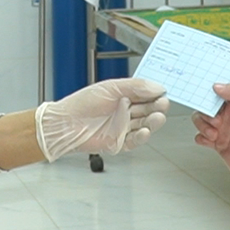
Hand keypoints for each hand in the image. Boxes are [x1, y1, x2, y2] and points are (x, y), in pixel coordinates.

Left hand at [35, 78, 169, 159]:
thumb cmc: (82, 104)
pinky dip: (142, 137)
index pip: (146, 95)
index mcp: (123, 96)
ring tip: (157, 117)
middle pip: (148, 110)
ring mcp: (122, 127)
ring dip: (153, 122)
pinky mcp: (119, 143)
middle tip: (163, 104)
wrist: (65, 123)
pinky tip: (145, 131)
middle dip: (157, 107)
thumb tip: (156, 86)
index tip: (163, 93)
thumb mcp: (110, 87)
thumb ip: (135, 86)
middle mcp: (125, 112)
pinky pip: (134, 141)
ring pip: (144, 125)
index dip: (155, 94)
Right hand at [194, 82, 229, 204]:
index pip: (220, 91)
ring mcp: (223, 130)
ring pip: (202, 121)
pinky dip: (201, 138)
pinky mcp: (218, 144)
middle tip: (216, 122)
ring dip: (203, 126)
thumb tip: (219, 85)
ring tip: (214, 134)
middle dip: (206, 113)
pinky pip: (201, 137)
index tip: (206, 96)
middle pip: (206, 106)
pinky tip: (210, 142)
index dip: (211, 92)